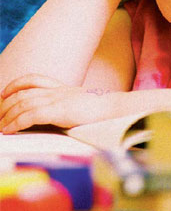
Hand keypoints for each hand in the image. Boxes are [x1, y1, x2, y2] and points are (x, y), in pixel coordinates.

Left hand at [0, 74, 121, 133]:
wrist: (117, 109)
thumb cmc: (107, 110)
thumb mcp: (86, 104)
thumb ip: (73, 106)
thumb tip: (68, 116)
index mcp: (64, 88)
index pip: (34, 80)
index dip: (16, 85)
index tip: (5, 94)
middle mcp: (58, 91)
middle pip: (23, 93)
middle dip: (5, 105)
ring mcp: (59, 100)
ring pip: (23, 104)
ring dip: (7, 116)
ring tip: (0, 127)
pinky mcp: (60, 111)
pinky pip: (31, 115)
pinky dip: (16, 123)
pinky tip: (9, 130)